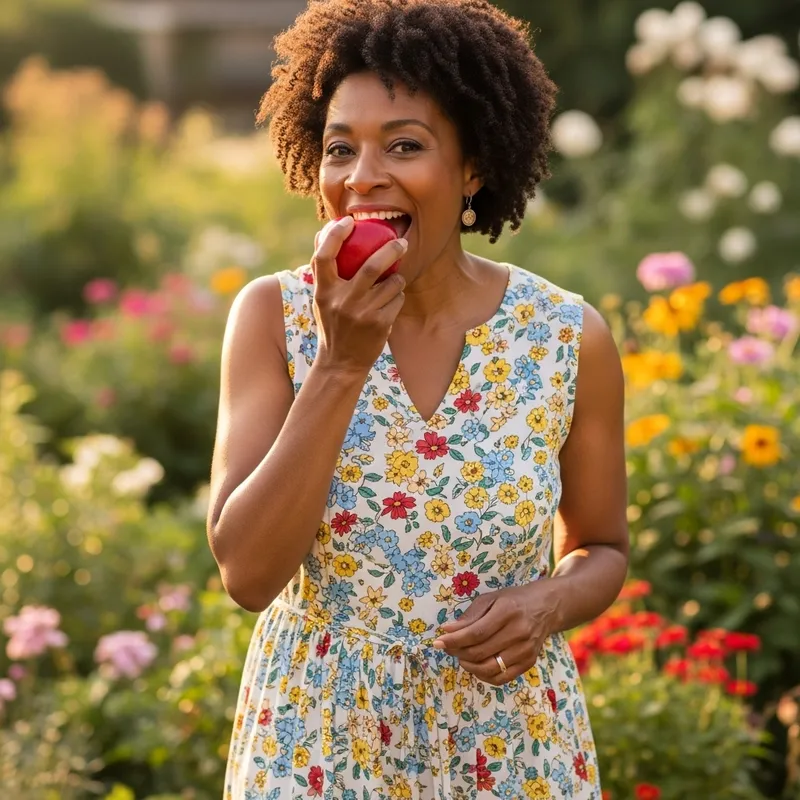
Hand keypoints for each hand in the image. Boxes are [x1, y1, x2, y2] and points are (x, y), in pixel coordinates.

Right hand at [311, 216, 407, 374]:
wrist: (341, 362)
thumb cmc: (332, 323)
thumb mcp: (322, 298)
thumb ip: (323, 269)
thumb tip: (323, 231)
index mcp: (323, 292)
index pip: (324, 255)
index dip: (335, 234)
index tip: (348, 221)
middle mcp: (341, 302)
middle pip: (370, 267)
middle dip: (390, 250)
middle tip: (401, 242)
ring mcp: (362, 314)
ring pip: (391, 284)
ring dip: (398, 279)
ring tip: (395, 280)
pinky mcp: (379, 325)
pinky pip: (397, 300)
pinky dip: (398, 296)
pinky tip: (393, 300)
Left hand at [433, 581, 559, 685]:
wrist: (546, 608)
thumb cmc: (513, 600)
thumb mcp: (490, 599)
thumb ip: (469, 616)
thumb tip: (447, 631)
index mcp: (507, 611)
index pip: (476, 633)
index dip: (454, 640)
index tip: (438, 642)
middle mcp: (519, 632)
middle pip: (481, 652)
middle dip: (458, 652)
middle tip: (447, 648)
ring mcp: (526, 650)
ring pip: (489, 668)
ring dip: (469, 666)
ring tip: (460, 657)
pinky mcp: (529, 663)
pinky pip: (501, 678)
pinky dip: (484, 676)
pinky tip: (476, 666)